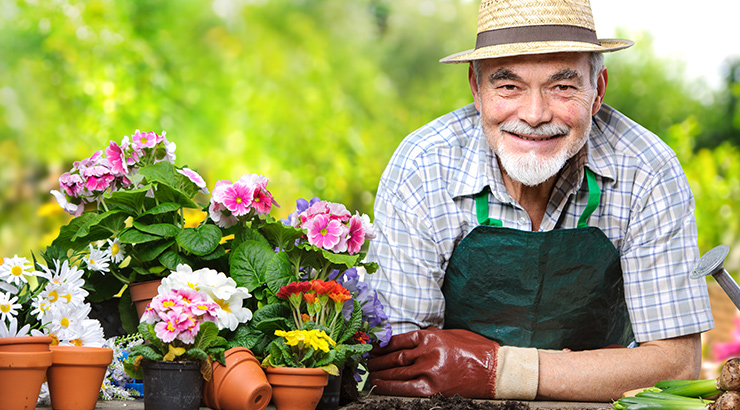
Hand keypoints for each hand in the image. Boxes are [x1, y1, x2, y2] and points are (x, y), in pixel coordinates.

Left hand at [367, 327, 498, 397]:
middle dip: (378, 359)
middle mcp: (428, 352)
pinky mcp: (433, 388)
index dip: (382, 344)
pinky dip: (389, 386)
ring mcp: (430, 370)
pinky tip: (378, 385)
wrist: (495, 370)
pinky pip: (405, 387)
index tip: (372, 347)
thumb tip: (411, 341)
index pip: (399, 339)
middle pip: (395, 356)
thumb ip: (430, 337)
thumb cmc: (476, 350)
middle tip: (366, 361)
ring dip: (380, 372)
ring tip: (369, 373)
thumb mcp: (451, 335)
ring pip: (397, 371)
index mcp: (431, 336)